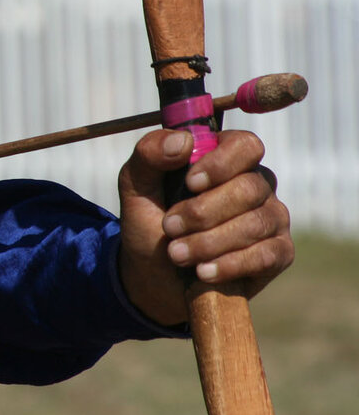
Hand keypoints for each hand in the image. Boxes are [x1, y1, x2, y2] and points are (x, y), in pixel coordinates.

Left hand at [117, 129, 292, 326]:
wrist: (154, 274)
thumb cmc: (149, 221)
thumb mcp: (136, 185)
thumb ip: (149, 154)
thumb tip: (183, 141)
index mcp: (226, 157)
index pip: (245, 145)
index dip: (220, 163)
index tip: (190, 183)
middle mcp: (256, 183)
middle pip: (248, 188)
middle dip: (203, 212)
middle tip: (169, 228)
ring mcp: (271, 217)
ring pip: (255, 223)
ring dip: (209, 241)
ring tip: (176, 253)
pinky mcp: (278, 253)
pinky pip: (266, 255)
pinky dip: (230, 264)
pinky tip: (203, 271)